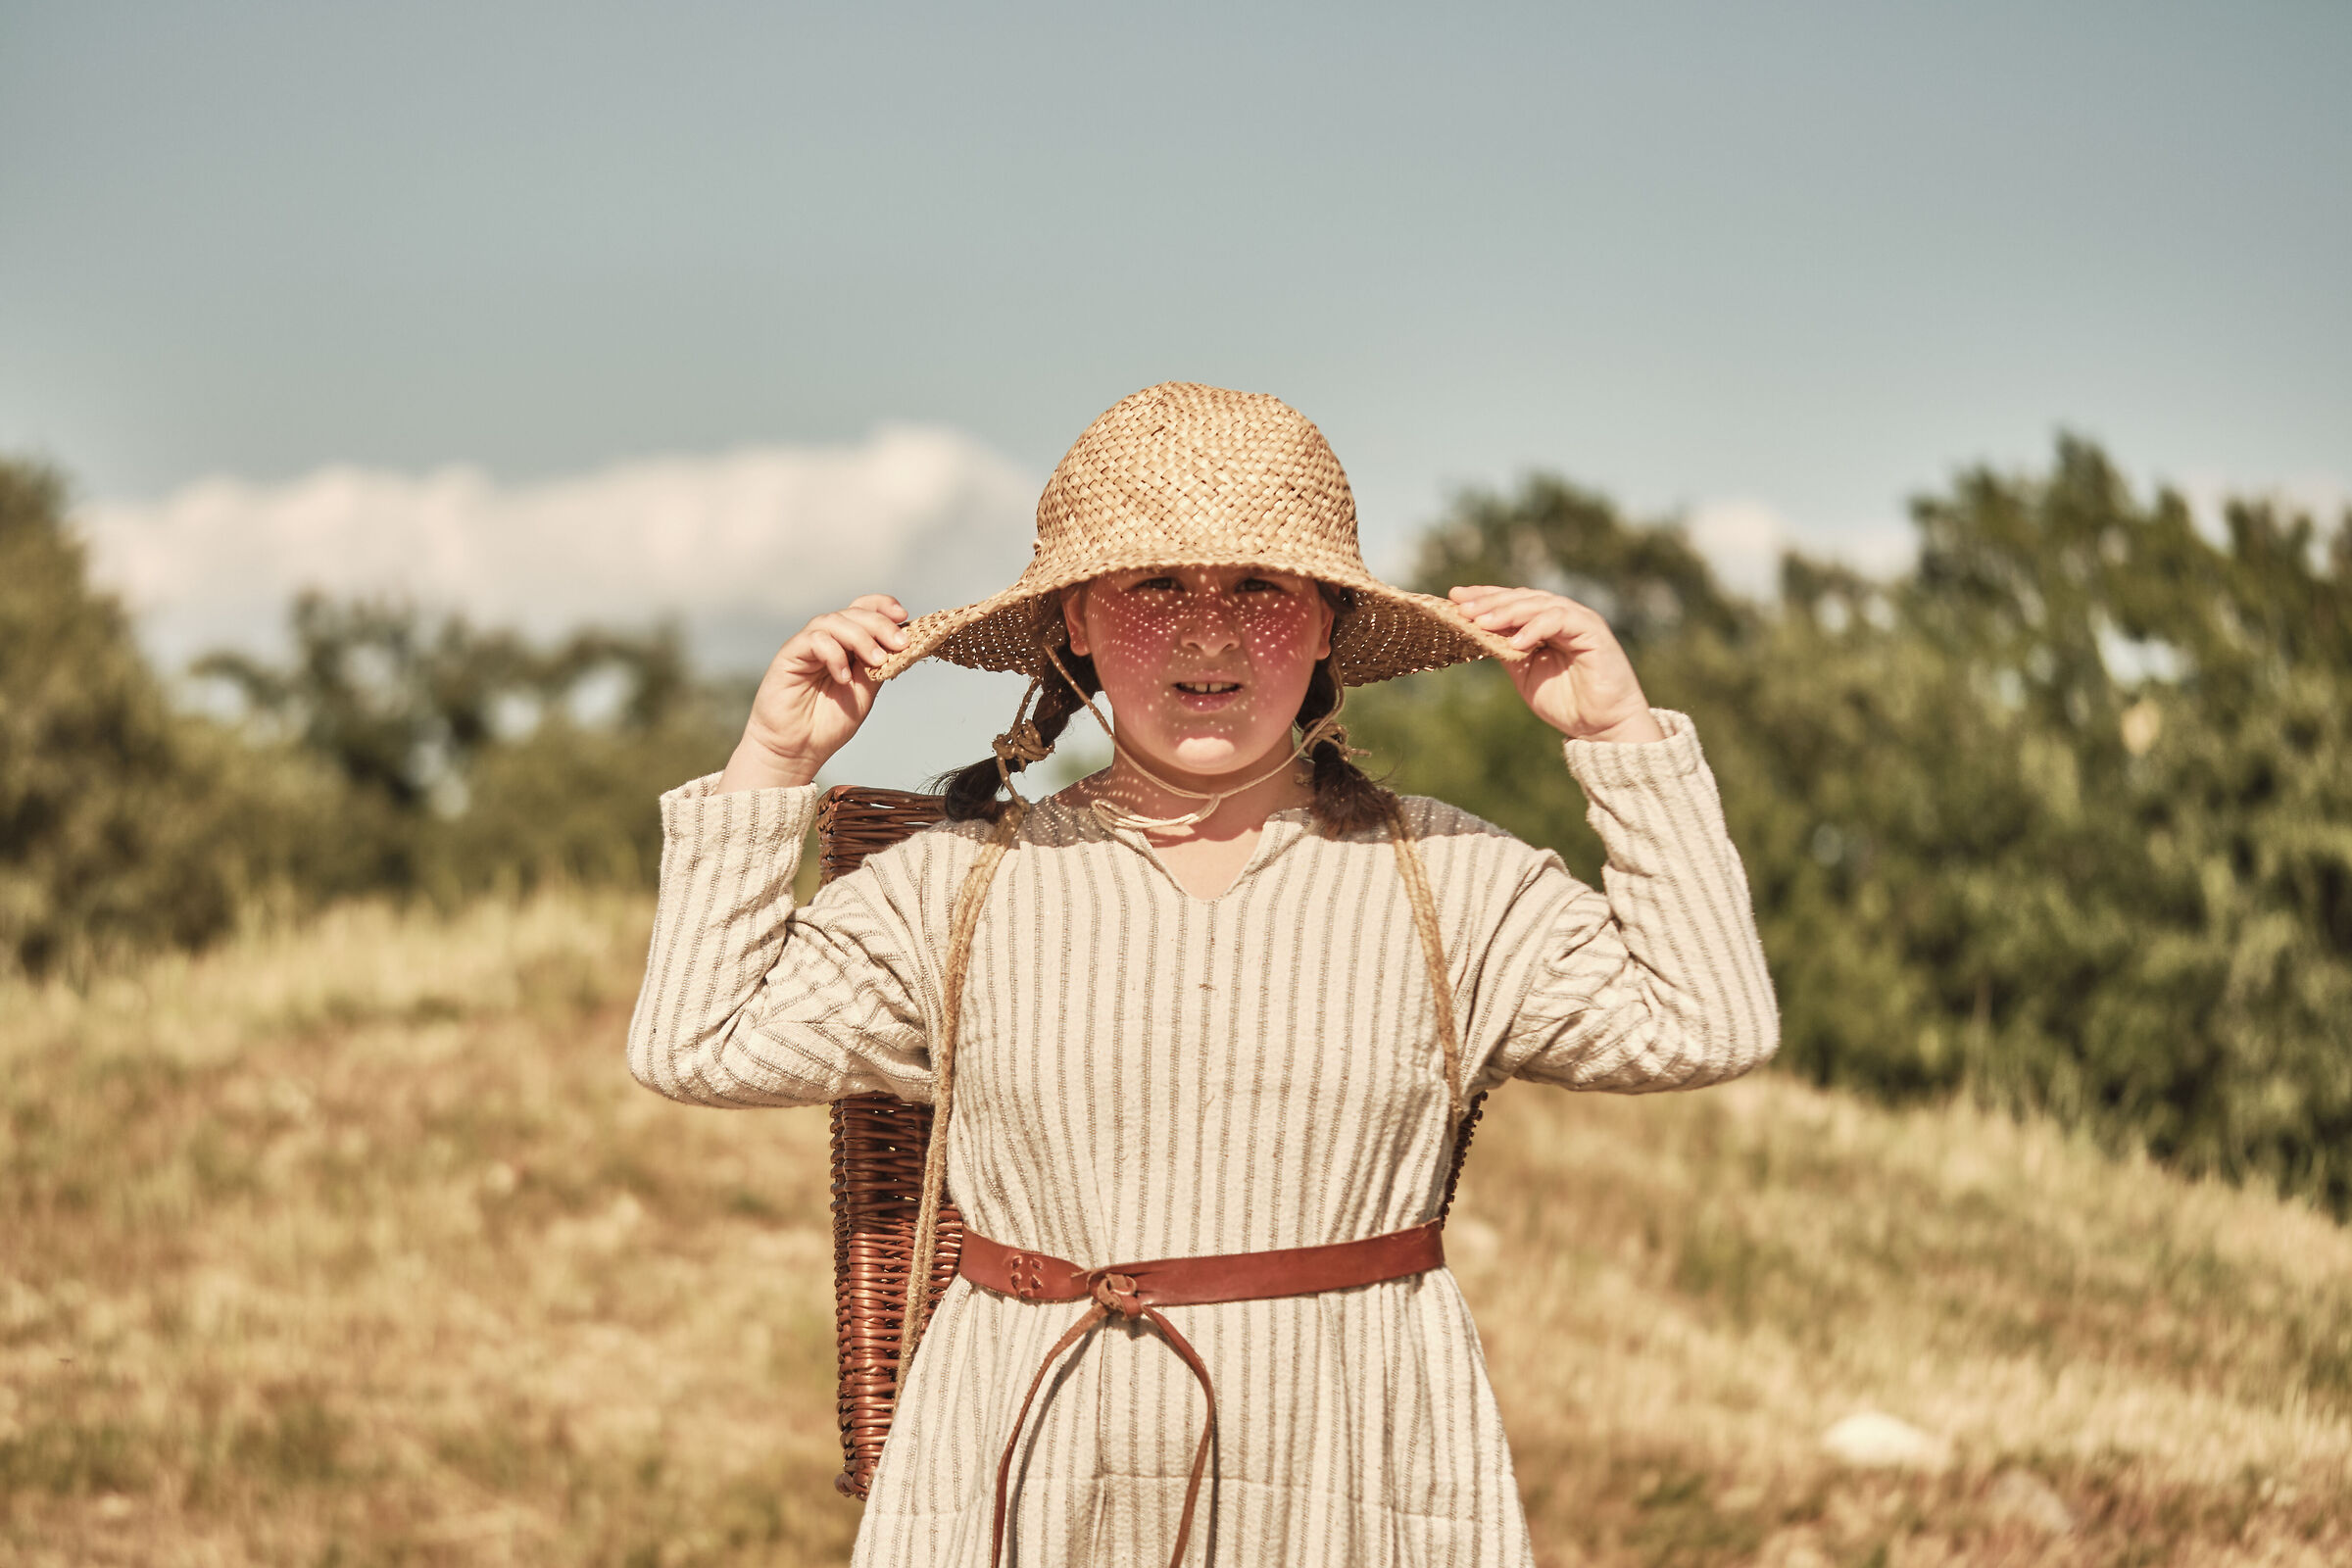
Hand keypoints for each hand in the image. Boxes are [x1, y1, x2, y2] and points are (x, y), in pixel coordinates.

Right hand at [716, 594, 908, 791]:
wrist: (797, 749)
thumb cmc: (828, 723)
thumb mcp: (864, 692)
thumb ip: (878, 666)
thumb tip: (902, 643)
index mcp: (846, 644)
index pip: (863, 610)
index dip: (882, 606)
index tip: (904, 615)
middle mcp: (827, 639)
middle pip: (853, 613)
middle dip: (880, 625)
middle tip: (900, 644)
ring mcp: (807, 645)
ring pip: (834, 621)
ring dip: (861, 638)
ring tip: (877, 662)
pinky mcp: (790, 654)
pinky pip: (814, 640)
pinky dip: (834, 654)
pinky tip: (843, 678)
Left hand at [1450, 585, 1664, 743]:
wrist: (1601, 727)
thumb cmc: (1566, 702)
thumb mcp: (1524, 673)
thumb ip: (1505, 651)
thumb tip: (1473, 631)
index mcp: (1544, 624)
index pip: (1511, 602)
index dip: (1484, 597)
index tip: (1454, 597)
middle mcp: (1562, 616)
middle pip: (1522, 598)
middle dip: (1489, 602)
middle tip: (1462, 607)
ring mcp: (1579, 620)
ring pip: (1539, 604)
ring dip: (1508, 612)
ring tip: (1482, 622)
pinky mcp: (1593, 631)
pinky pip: (1561, 620)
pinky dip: (1537, 627)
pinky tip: (1516, 641)